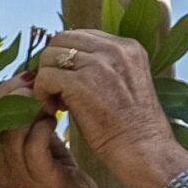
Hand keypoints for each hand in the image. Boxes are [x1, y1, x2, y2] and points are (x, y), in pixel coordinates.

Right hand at [0, 69, 106, 187]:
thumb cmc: (57, 175)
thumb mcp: (35, 142)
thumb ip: (26, 118)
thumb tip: (30, 78)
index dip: (7, 89)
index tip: (31, 78)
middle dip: (18, 93)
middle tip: (42, 87)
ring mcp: (15, 175)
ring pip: (12, 128)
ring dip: (34, 108)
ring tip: (51, 105)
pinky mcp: (38, 179)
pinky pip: (33, 143)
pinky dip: (44, 126)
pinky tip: (56, 121)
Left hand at [28, 30, 177, 187]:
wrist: (145, 152)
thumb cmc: (133, 131)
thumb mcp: (124, 86)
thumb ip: (102, 69)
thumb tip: (67, 66)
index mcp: (127, 46)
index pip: (81, 35)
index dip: (67, 58)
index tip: (68, 83)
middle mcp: (115, 47)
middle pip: (61, 39)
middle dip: (53, 65)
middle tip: (57, 93)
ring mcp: (99, 63)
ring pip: (50, 56)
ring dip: (46, 79)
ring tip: (56, 103)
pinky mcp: (82, 83)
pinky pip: (46, 76)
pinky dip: (42, 93)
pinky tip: (53, 110)